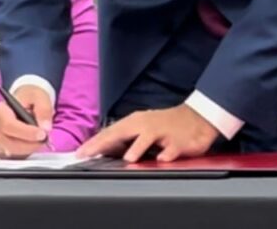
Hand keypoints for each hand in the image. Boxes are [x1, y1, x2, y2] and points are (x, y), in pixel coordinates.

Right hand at [0, 86, 52, 158]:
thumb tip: (44, 127)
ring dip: (29, 148)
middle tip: (45, 138)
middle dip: (30, 143)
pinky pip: (13, 156)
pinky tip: (31, 143)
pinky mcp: (0, 150)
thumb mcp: (39, 97)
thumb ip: (43, 110)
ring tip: (39, 139)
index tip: (42, 134)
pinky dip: (25, 152)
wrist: (24, 104)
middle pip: (9, 142)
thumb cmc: (28, 99)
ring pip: (12, 151)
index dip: (26, 132)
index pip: (8, 125)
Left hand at [77, 104, 219, 161]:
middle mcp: (145, 125)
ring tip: (128, 159)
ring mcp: (162, 132)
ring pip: (147, 138)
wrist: (196, 118)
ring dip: (137, 147)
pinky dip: (166, 153)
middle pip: (121, 132)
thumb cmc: (166, 126)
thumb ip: (125, 139)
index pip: (109, 133)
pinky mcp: (179, 140)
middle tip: (89, 153)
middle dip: (104, 143)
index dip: (94, 143)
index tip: (79, 153)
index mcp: (134, 123)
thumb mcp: (143, 130)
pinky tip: (161, 158)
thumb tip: (104, 150)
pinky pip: (172, 148)